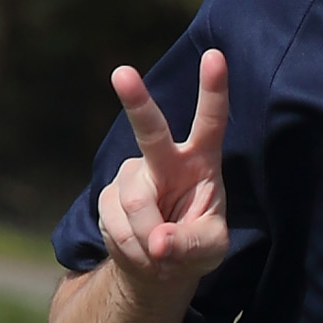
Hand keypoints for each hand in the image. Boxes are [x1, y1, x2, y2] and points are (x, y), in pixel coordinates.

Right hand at [95, 47, 229, 290]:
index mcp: (200, 160)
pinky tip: (142, 252)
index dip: (213, 91)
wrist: (158, 266)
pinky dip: (132, 249)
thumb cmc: (195, 247)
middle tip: (122, 73)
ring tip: (160, 255)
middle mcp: (164, 158)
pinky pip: (117, 225)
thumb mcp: (210, 250)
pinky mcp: (108, 196)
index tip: (215, 56)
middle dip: (136, 101)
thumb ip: (191, 245)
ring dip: (149, 239)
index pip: (210, 121)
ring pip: (136, 204)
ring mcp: (132, 174)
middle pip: (150, 130)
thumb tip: (158, 244)